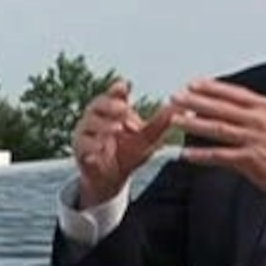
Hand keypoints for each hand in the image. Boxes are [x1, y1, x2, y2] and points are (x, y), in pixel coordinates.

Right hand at [70, 79, 177, 207]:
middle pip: (97, 105)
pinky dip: (90, 149)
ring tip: (117, 128)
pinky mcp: (81, 154)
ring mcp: (85, 136)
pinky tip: (98, 152)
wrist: (113, 179)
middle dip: (110, 106)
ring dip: (103, 125)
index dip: (117, 90)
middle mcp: (95, 119)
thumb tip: (185, 106)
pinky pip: (83, 149)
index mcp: (111, 112)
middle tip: (124, 108)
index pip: (112, 96)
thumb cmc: (128, 152)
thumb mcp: (148, 138)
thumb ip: (162, 122)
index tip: (125, 85)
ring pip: (88, 125)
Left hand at [169, 77, 265, 200]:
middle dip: (195, 101)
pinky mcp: (250, 160)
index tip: (192, 84)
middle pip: (221, 108)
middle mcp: (260, 120)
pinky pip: (219, 155)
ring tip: (175, 120)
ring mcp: (254, 140)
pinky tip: (185, 153)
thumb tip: (224, 105)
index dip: (211, 88)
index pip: (234, 93)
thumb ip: (253, 112)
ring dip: (193, 124)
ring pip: (217, 128)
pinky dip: (200, 154)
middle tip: (175, 98)